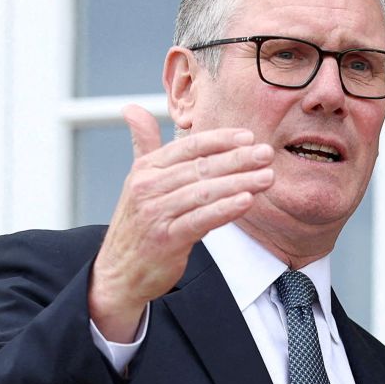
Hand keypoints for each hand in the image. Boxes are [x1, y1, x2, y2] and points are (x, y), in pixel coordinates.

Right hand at [89, 105, 273, 341]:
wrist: (118, 273)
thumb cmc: (137, 224)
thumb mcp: (138, 181)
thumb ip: (143, 146)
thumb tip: (133, 109)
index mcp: (145, 169)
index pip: (188, 147)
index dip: (220, 140)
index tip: (249, 137)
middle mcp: (148, 187)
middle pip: (200, 167)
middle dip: (238, 159)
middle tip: (266, 153)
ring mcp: (155, 213)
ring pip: (204, 192)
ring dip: (239, 183)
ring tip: (267, 177)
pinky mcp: (166, 238)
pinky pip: (201, 219)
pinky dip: (225, 209)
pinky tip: (247, 201)